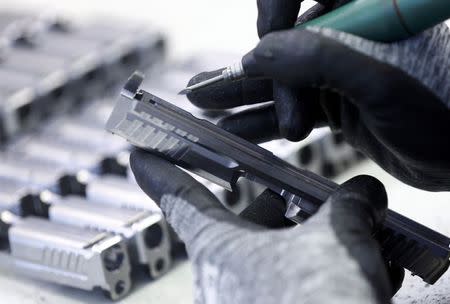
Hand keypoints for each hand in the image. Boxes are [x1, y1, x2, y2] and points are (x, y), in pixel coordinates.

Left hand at [130, 150, 400, 303]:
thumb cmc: (317, 303)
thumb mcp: (337, 239)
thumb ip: (349, 206)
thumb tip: (366, 192)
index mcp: (218, 247)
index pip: (178, 196)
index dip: (160, 170)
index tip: (139, 153)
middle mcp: (223, 278)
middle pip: (244, 223)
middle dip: (280, 206)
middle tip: (308, 195)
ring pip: (278, 256)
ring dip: (315, 241)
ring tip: (355, 233)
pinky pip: (293, 288)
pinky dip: (323, 274)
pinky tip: (368, 273)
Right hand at [186, 2, 449, 190]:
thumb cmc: (440, 116)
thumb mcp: (381, 84)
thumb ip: (321, 61)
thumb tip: (259, 54)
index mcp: (356, 18)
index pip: (298, 5)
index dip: (271, 21)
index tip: (253, 59)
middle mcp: (340, 42)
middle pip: (278, 50)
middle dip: (239, 74)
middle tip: (199, 92)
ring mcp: (333, 76)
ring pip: (277, 84)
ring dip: (240, 99)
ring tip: (202, 108)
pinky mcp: (333, 106)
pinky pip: (288, 110)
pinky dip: (262, 123)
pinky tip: (234, 132)